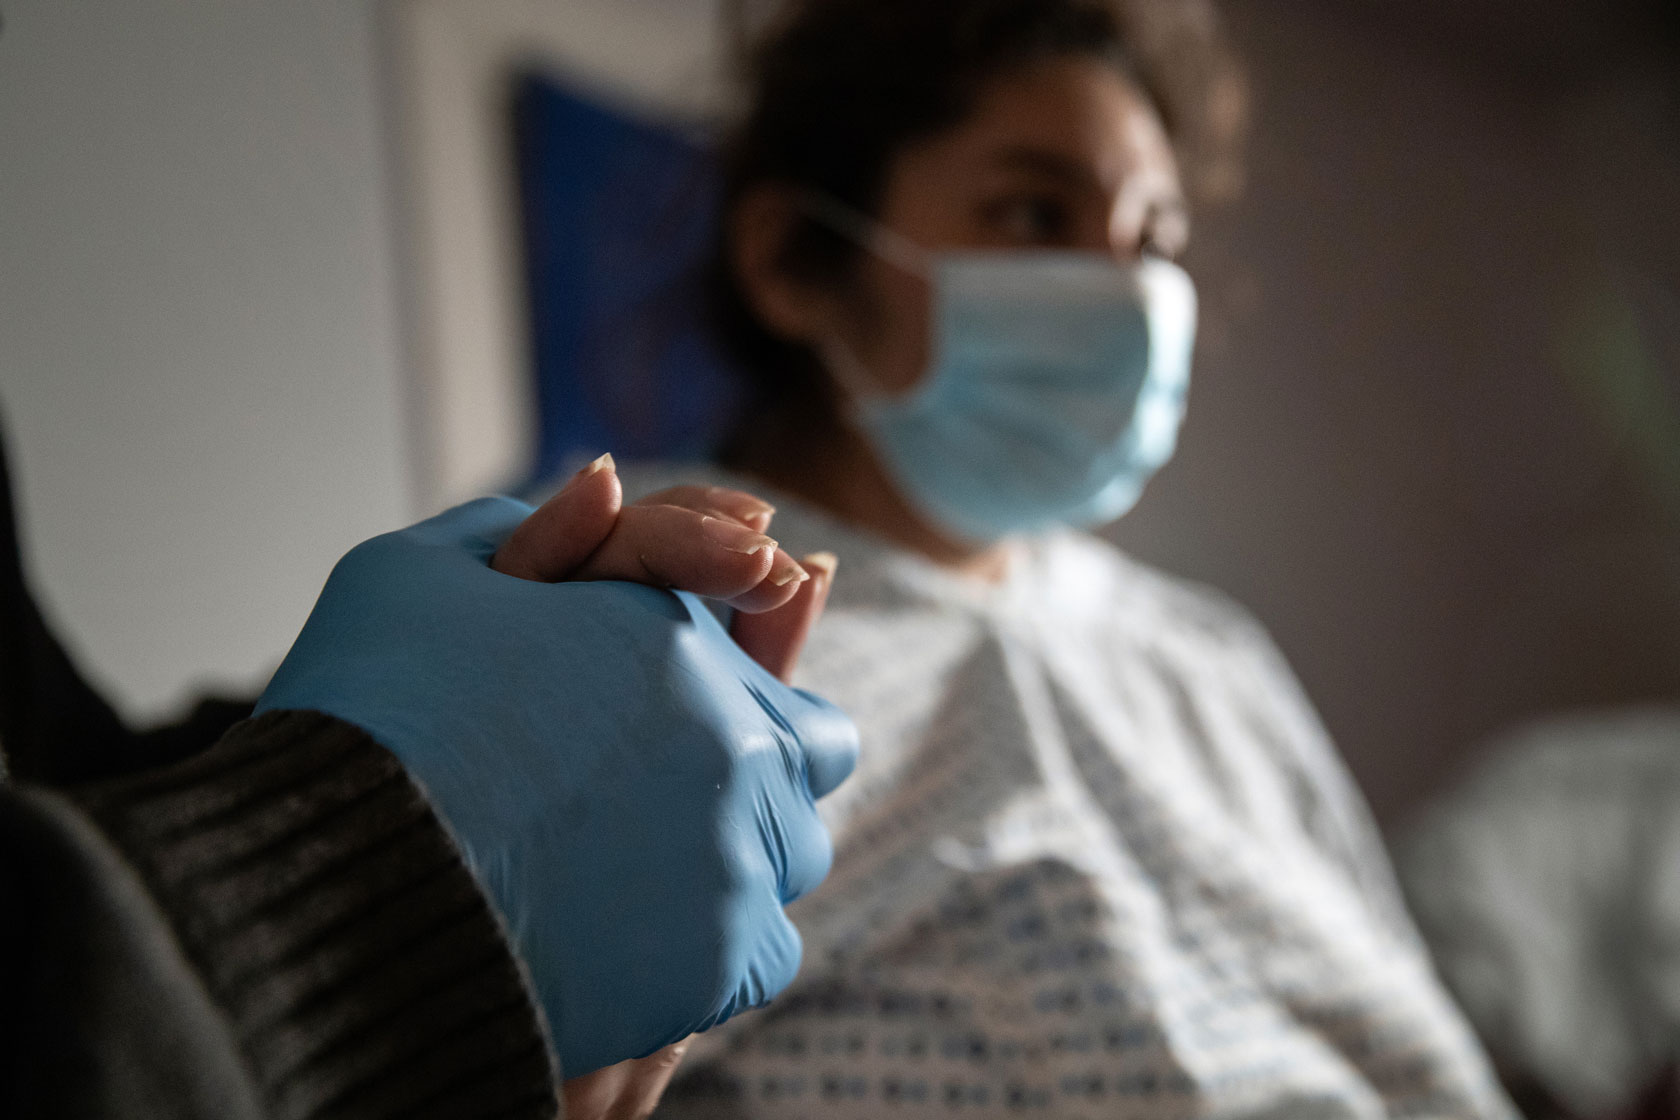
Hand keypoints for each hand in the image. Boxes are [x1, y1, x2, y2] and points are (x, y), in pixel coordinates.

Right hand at [255, 459, 857, 1082]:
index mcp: (681, 646)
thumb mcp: (423, 574)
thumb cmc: (365, 721)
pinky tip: (644, 934)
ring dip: (739, 853)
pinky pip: (760, 954)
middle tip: (666, 782)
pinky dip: (717, 945)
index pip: (776, 635)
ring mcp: (740, 864)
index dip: (747, 651)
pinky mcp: (718, 967)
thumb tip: (611, 489)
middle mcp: (739, 748)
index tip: (712, 680)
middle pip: (802, 756)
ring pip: (786, 856)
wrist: (328, 892)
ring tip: (643, 864)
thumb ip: (537, 537)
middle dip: (750, 759)